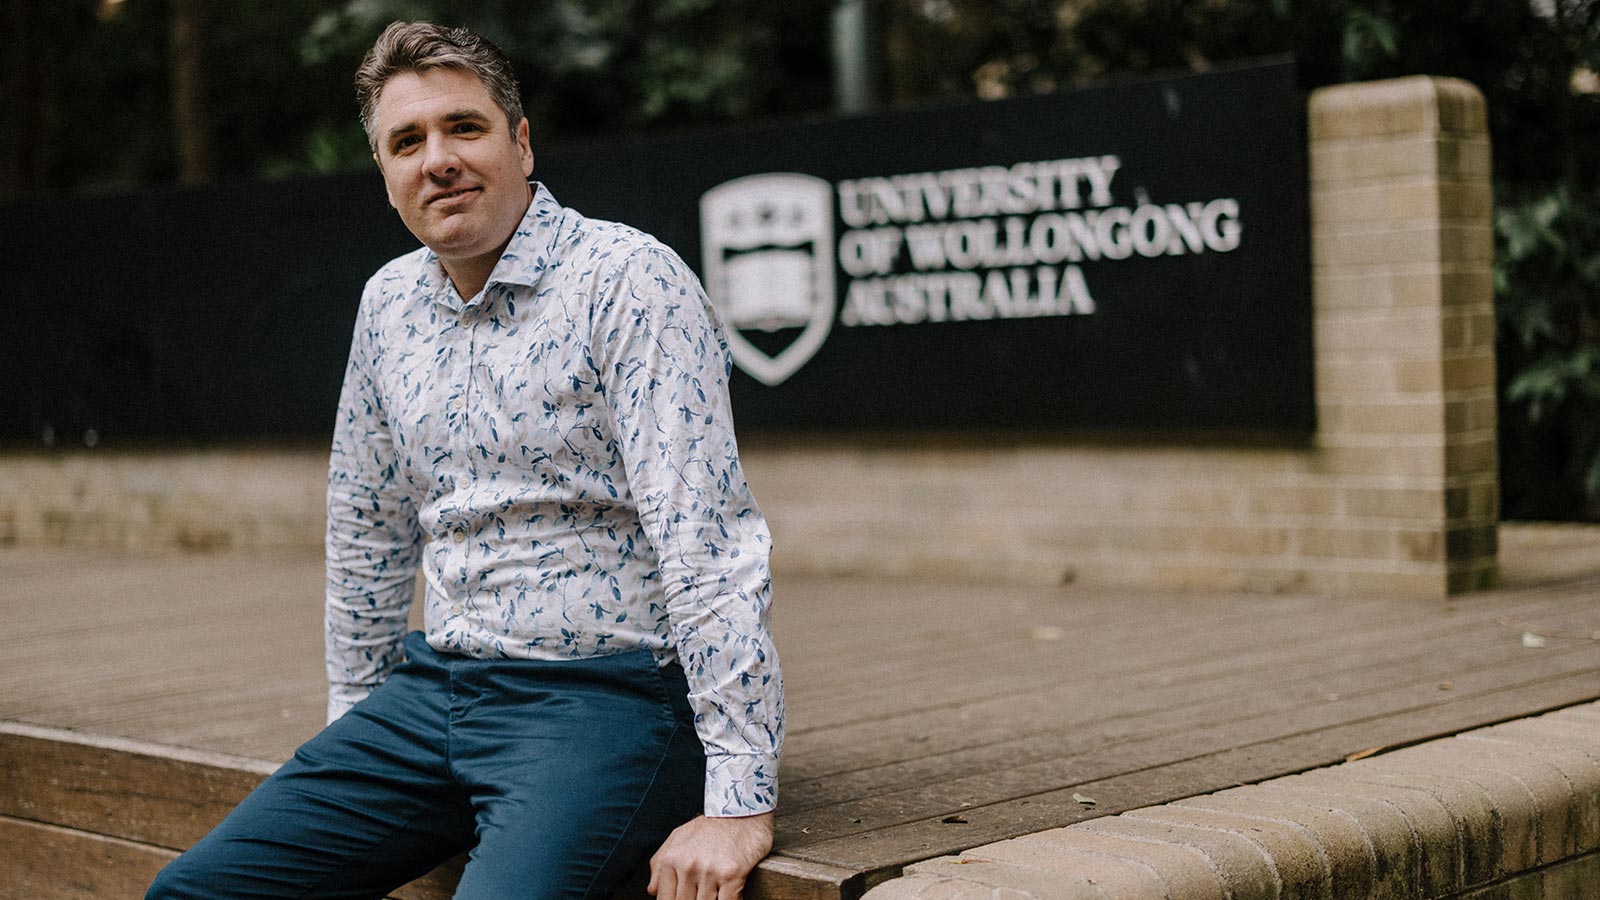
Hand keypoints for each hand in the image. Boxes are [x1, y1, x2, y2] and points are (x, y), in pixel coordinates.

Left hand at [647, 812, 773, 899]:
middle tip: (701, 894)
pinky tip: (731, 896)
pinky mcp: (732, 874)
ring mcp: (710, 871)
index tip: (687, 898)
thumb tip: (652, 891)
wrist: (743, 807)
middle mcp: (688, 866)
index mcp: (671, 859)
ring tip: (716, 893)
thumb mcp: (679, 837)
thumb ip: (660, 863)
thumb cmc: (710, 825)